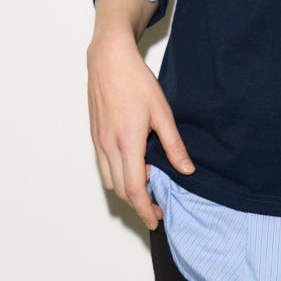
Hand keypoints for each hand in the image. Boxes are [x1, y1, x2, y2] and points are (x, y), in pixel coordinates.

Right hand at [87, 0, 193, 228]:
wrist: (109, 61)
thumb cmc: (136, 81)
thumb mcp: (162, 111)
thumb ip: (173, 144)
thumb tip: (186, 170)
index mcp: (127, 143)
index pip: (134, 189)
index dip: (145, 210)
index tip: (156, 220)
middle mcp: (109, 146)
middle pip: (121, 190)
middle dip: (138, 204)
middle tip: (158, 207)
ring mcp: (99, 142)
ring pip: (109, 181)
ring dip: (127, 191)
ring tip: (148, 188)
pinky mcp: (95, 136)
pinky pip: (104, 167)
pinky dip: (117, 176)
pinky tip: (134, 167)